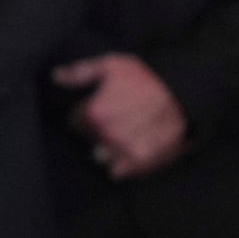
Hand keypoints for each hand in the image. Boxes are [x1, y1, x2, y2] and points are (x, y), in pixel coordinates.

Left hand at [53, 52, 186, 178]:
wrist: (183, 93)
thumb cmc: (145, 77)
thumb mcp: (110, 65)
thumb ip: (80, 73)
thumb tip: (55, 76)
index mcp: (95, 113)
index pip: (75, 124)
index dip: (84, 116)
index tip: (96, 109)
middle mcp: (108, 136)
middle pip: (89, 140)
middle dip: (97, 132)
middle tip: (115, 119)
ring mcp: (125, 151)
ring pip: (103, 156)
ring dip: (109, 148)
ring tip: (126, 133)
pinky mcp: (142, 163)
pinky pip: (120, 172)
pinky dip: (122, 164)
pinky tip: (131, 148)